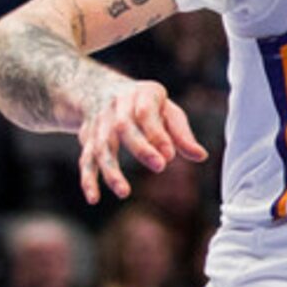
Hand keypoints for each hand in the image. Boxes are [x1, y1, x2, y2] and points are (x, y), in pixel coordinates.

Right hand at [76, 78, 206, 204]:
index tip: (170, 155)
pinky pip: (86, 159)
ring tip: (124, 192)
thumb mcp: (166, 111)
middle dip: (141, 148)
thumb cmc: (144, 105)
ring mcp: (98, 123)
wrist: (98, 88)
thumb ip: (181, 134)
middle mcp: (115, 107)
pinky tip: (94, 198)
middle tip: (160, 167)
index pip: (146, 113)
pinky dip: (88, 179)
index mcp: (140, 96)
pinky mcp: (87, 138)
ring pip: (101, 146)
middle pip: (123, 127)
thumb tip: (200, 156)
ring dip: (111, 170)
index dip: (157, 133)